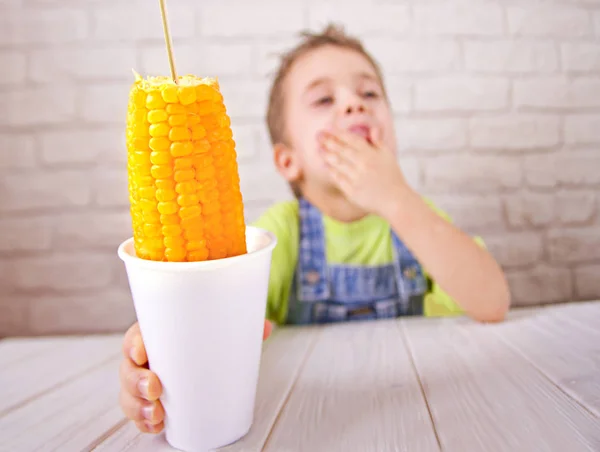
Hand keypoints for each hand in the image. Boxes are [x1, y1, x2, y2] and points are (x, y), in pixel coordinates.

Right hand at [119, 319, 273, 433]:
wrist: (208, 352)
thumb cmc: (209, 336)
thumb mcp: (224, 327)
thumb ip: (243, 325)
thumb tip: (267, 327)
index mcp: (158, 333)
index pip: (137, 335)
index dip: (134, 345)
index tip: (142, 353)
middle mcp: (148, 357)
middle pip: (128, 368)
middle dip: (136, 381)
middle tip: (155, 388)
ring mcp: (146, 379)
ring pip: (129, 393)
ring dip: (137, 406)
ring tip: (157, 415)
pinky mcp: (151, 399)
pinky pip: (138, 411)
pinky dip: (143, 421)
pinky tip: (155, 426)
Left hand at [318, 128, 409, 217]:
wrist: (394, 200)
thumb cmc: (392, 176)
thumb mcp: (388, 156)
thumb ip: (378, 142)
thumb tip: (372, 129)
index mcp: (371, 155)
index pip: (352, 140)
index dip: (339, 133)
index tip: (329, 128)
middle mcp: (363, 165)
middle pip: (342, 150)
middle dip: (328, 141)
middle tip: (318, 135)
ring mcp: (356, 179)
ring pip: (338, 164)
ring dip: (327, 155)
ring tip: (319, 149)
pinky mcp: (352, 191)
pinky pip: (338, 179)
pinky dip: (331, 171)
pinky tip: (326, 166)